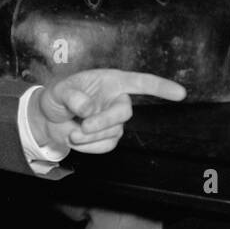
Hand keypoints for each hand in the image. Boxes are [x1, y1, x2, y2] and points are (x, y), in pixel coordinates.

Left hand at [29, 69, 185, 154]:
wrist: (49, 118)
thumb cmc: (57, 97)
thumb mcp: (59, 91)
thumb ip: (72, 97)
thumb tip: (88, 109)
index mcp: (111, 82)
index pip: (140, 82)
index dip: (161, 87)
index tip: (180, 93)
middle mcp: (117, 100)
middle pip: (124, 113)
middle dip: (103, 122)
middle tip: (82, 126)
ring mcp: (115, 121)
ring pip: (113, 132)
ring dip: (89, 136)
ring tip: (72, 132)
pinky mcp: (110, 138)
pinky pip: (106, 146)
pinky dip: (88, 146)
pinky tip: (76, 138)